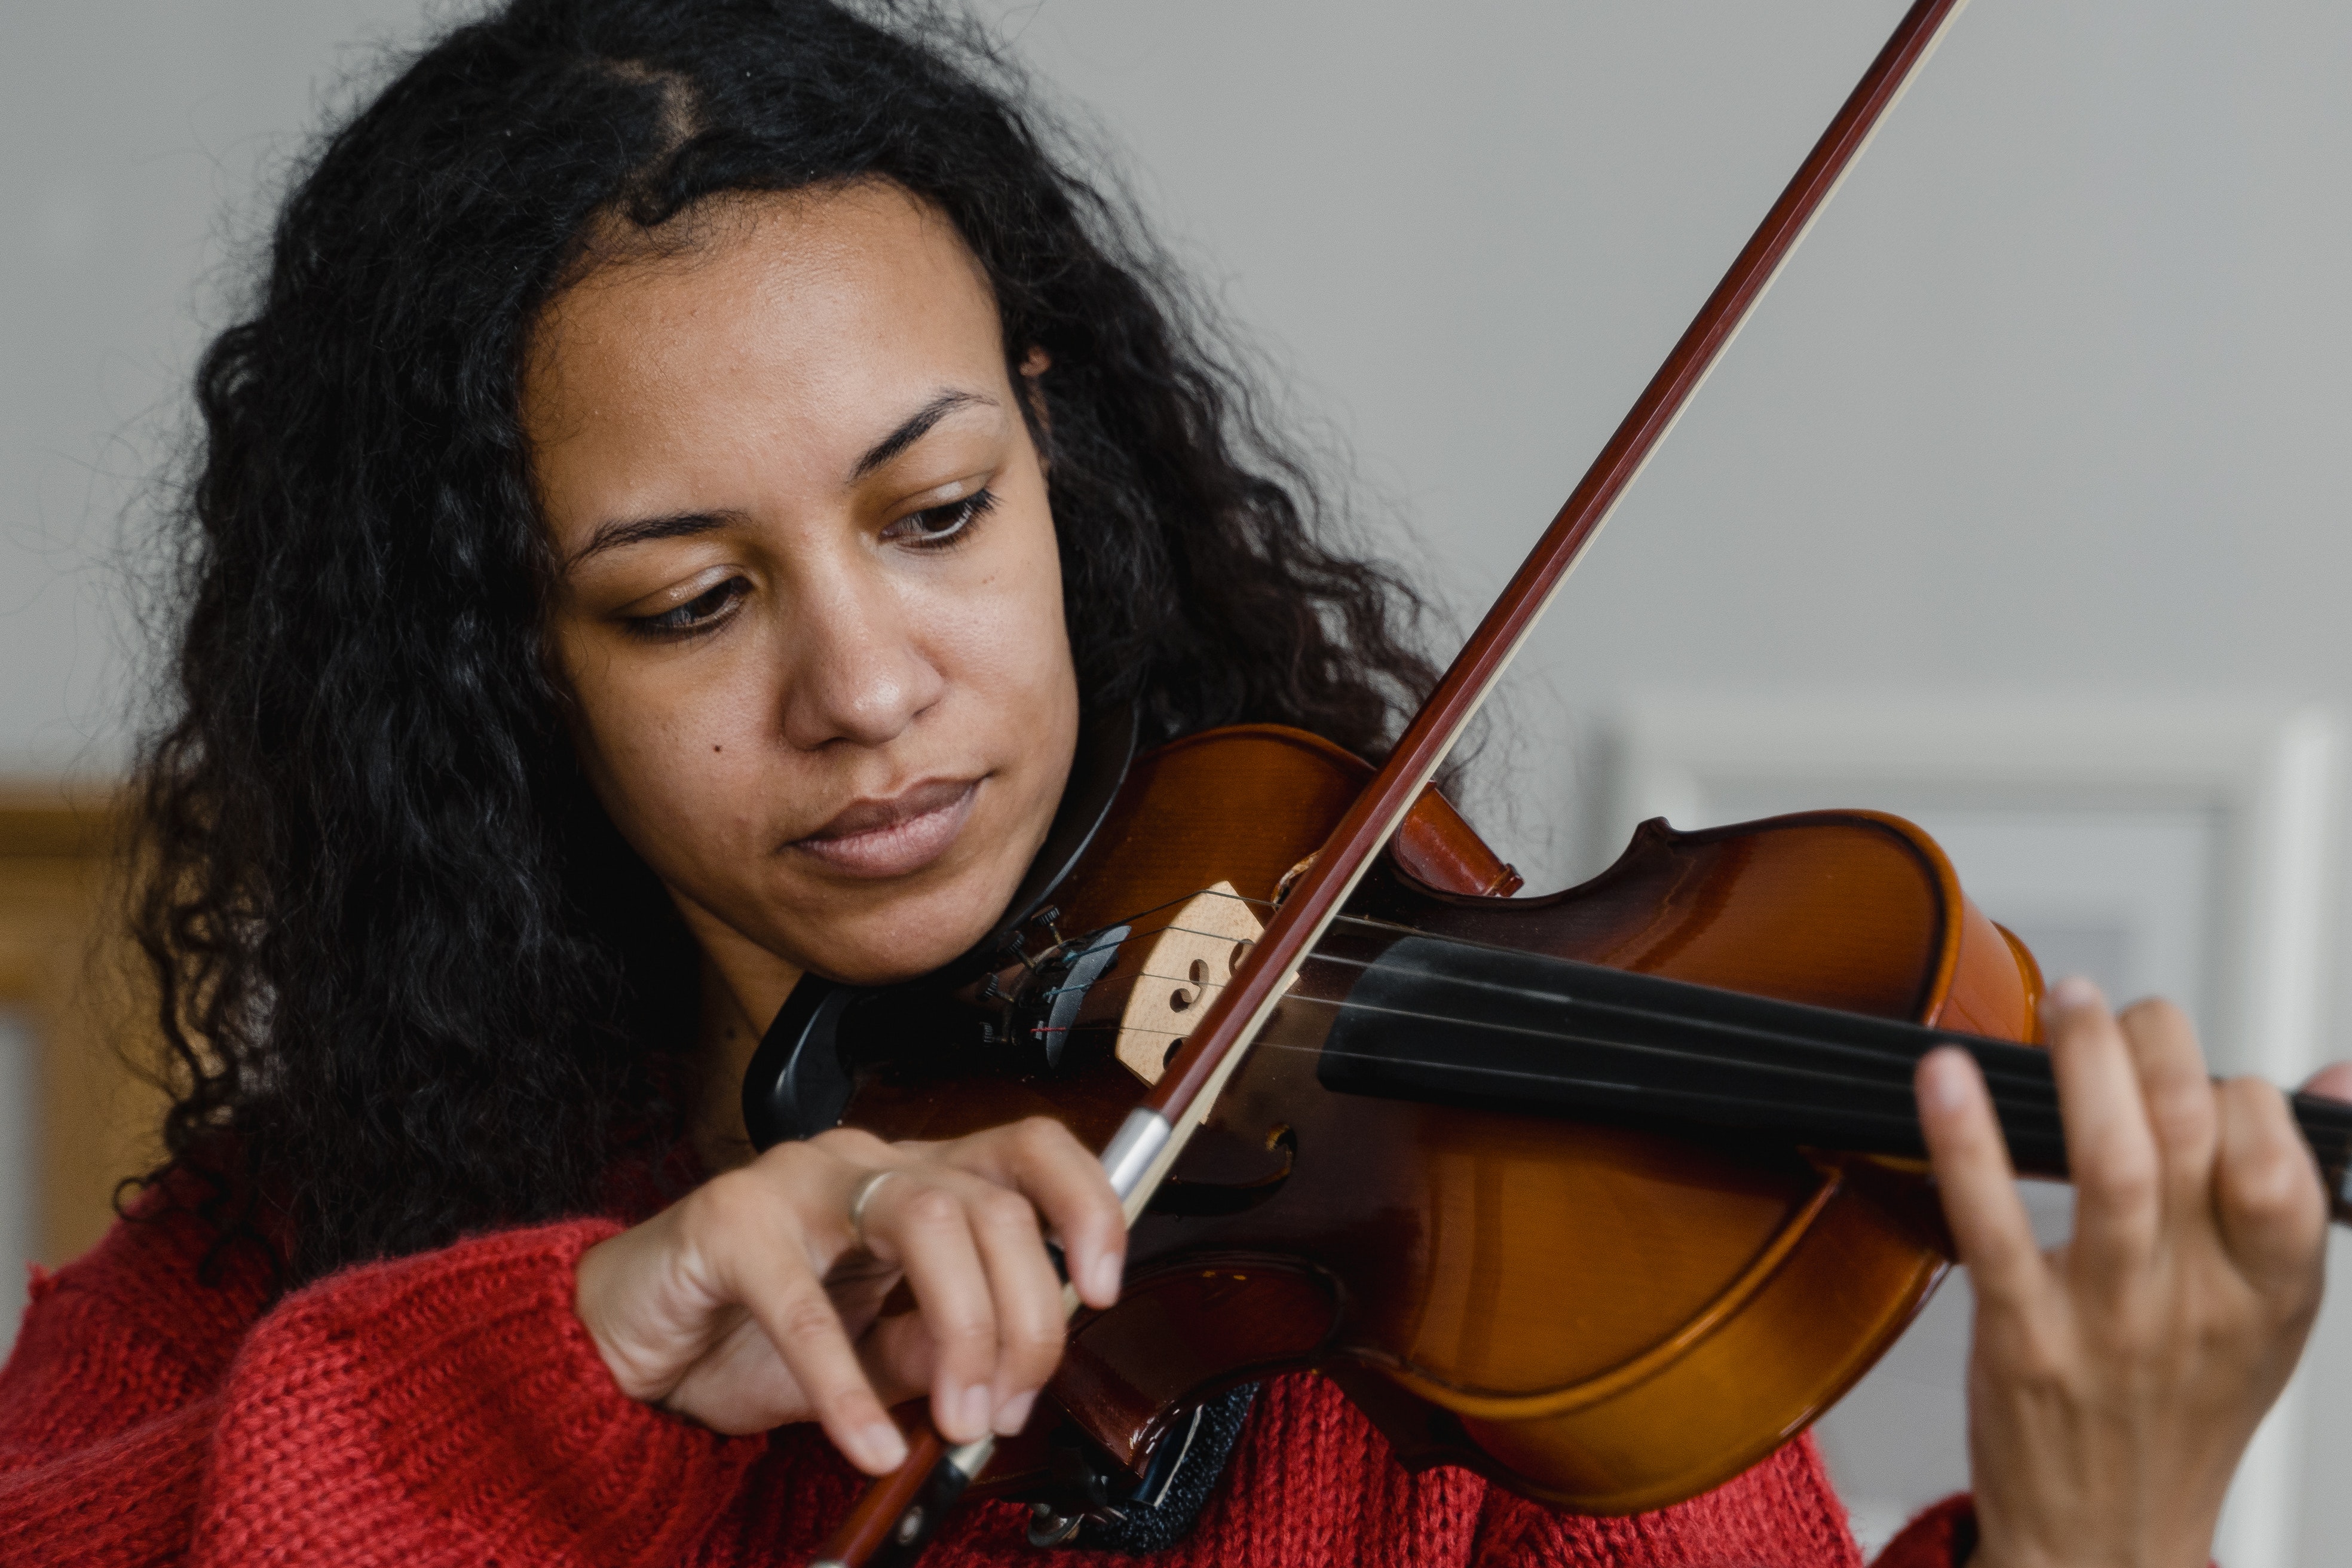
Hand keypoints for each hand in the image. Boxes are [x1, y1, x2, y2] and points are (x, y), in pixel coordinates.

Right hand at [573, 1117, 1124, 1473]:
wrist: (626, 1349)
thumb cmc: (751, 1338)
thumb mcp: (874, 1357)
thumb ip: (941, 1351)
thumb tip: (1012, 1377)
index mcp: (917, 1180)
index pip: (1027, 1151)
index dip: (1085, 1204)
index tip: (1106, 1288)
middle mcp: (867, 1164)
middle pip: (991, 1201)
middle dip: (1026, 1314)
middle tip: (1007, 1408)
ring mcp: (797, 1182)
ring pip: (928, 1217)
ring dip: (966, 1331)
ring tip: (957, 1421)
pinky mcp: (728, 1222)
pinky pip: (804, 1303)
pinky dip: (846, 1388)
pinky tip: (864, 1445)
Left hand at [1915, 979, 2328, 1567]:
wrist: (2106, 1544)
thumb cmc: (2180, 1410)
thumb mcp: (2270, 1316)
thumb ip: (2295, 1194)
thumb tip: (2326, 1078)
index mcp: (2269, 1291)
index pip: (2278, 1159)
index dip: (2236, 1090)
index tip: (2192, 1071)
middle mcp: (2198, 1301)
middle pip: (2195, 1139)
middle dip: (2157, 1047)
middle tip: (2114, 1005)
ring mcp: (2108, 1321)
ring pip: (2113, 1166)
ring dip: (2085, 1065)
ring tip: (2064, 1000)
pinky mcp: (2020, 1339)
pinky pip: (1993, 1226)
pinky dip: (1967, 1142)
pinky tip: (1943, 1076)